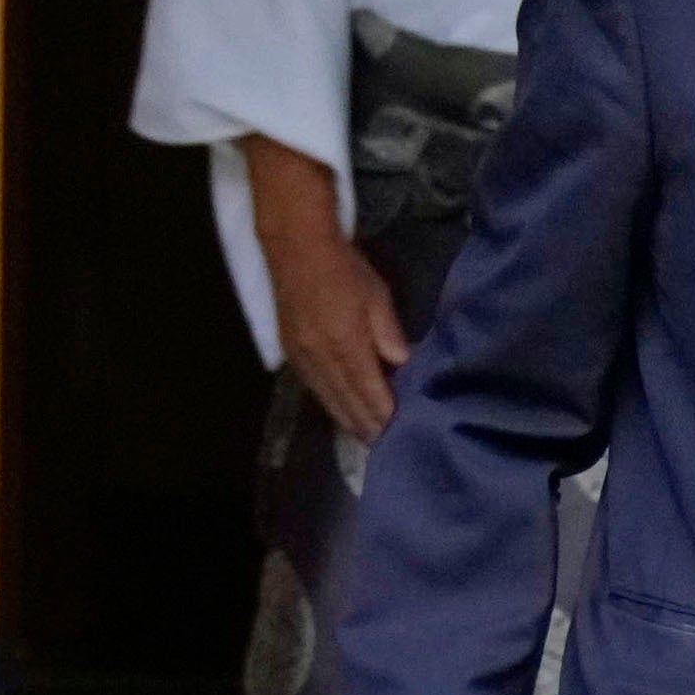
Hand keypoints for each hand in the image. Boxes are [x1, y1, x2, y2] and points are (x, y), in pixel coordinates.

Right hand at [244, 133, 407, 439]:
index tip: (401, 435)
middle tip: (388, 447)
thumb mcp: (376, 296)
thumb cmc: (344, 267)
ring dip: (348, 421)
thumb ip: (388, 335)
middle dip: (367, 428)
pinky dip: (331, 405)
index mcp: (344, 344)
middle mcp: (320, 358)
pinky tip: (342, 412)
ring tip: (367, 439)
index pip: (369, 393)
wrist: (295, 246)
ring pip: (328, 401)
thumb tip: (402, 366)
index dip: (384, 417)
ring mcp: (301, 358)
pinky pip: (314, 389)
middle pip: (347, 404)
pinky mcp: (291, 353)